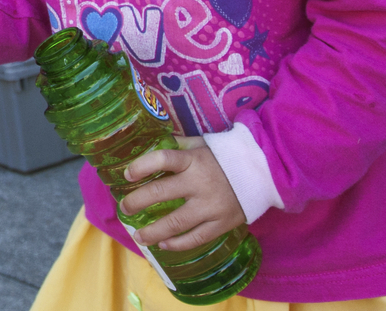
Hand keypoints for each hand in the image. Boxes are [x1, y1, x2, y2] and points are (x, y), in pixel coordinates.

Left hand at [120, 137, 243, 250]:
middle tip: (124, 208)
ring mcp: (210, 206)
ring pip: (176, 222)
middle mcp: (199, 183)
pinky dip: (178, 244)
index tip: (126, 175)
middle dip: (137, 202)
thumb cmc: (222, 157)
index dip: (141, 167)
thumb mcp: (200, 144)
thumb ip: (177, 144)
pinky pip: (196, 237)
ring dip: (153, 231)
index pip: (162, 159)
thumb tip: (150, 141)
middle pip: (161, 192)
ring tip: (139, 237)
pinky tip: (164, 245)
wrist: (261, 173)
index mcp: (192, 160)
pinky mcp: (222, 223)